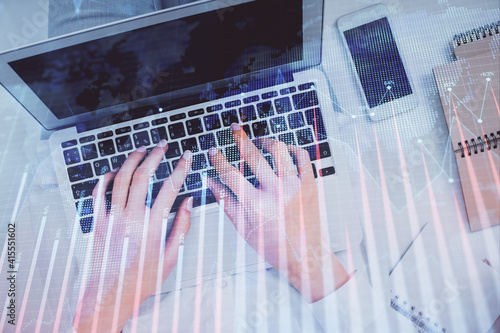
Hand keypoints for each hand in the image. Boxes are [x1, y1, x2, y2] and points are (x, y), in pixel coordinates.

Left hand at [73, 140, 192, 331]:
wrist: (109, 295)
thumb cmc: (141, 279)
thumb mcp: (170, 257)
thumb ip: (181, 227)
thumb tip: (189, 202)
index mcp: (151, 226)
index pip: (170, 187)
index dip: (180, 168)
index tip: (186, 156)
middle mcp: (130, 217)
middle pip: (142, 176)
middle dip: (155, 155)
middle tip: (163, 145)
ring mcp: (111, 217)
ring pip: (120, 178)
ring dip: (132, 160)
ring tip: (142, 149)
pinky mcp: (98, 221)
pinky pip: (98, 193)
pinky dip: (106, 177)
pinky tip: (114, 170)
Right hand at [207, 124, 349, 302]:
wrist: (305, 255)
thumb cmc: (273, 245)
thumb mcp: (243, 227)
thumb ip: (225, 202)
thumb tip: (210, 182)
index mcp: (256, 205)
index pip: (231, 174)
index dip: (218, 159)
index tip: (213, 151)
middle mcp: (276, 192)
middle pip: (254, 156)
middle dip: (240, 138)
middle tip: (234, 128)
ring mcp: (295, 186)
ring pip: (279, 151)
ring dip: (266, 141)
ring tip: (259, 140)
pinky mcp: (310, 184)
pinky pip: (302, 156)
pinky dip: (291, 148)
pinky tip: (283, 150)